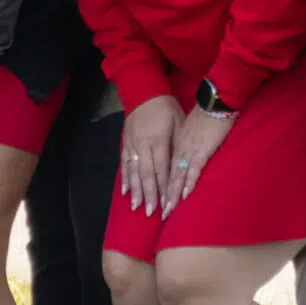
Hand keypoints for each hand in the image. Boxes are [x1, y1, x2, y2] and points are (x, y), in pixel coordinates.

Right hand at [120, 96, 180, 216]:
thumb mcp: (179, 123)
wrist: (144, 92)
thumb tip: (180, 167)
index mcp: (159, 139)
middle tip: (150, 213)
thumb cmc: (167, 108)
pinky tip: (125, 191)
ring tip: (136, 207)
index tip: (166, 204)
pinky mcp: (125, 142)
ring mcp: (132, 144)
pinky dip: (125, 178)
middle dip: (148, 194)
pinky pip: (124, 163)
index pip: (162, 168)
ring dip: (135, 190)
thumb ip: (178, 145)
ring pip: (133, 170)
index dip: (164, 187)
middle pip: (146, 173)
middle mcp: (143, 144)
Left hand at [168, 105, 236, 204]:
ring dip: (172, 196)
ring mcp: (188, 151)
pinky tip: (183, 197)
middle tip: (158, 214)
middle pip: (168, 177)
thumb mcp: (190, 130)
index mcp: (176, 145)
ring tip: (167, 212)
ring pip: (177, 177)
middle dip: (163, 197)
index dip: (161, 186)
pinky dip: (187, 185)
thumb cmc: (205, 115)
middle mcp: (179, 150)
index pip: (165, 169)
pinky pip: (193, 171)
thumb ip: (186, 142)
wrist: (215, 102)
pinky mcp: (201, 152)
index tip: (156, 200)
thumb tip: (185, 154)